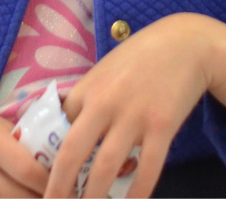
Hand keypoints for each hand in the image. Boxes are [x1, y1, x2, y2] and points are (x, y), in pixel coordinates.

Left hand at [45, 13, 225, 198]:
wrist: (185, 43)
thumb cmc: (141, 56)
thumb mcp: (106, 70)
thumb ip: (88, 98)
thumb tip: (66, 130)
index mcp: (88, 89)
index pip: (57, 131)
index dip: (47, 160)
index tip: (40, 183)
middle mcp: (105, 103)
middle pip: (72, 154)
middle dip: (59, 189)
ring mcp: (134, 115)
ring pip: (106, 168)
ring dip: (93, 198)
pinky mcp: (163, 126)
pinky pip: (147, 169)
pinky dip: (137, 193)